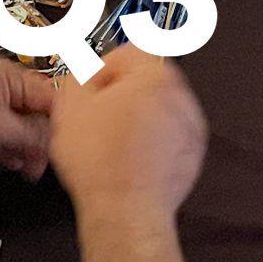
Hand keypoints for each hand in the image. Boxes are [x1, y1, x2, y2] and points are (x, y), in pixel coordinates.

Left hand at [0, 60, 54, 183]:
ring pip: (15, 129)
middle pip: (35, 115)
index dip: (61, 127)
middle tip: (38, 167)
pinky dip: (1, 152)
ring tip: (21, 170)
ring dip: (20, 150)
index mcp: (8, 76)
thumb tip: (54, 146)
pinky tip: (1, 166)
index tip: (64, 153)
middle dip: (39, 142)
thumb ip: (32, 135)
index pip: (52, 99)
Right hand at [49, 47, 206, 228]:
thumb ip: (81, 73)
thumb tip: (87, 70)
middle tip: (96, 112)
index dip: (106, 64)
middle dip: (122, 91)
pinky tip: (126, 158)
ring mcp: (191, 129)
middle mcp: (182, 97)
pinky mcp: (192, 156)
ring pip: (159, 109)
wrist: (125, 211)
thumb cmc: (100, 162)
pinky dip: (150, 142)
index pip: (133, 49)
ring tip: (109, 140)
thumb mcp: (70, 104)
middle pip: (149, 79)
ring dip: (136, 117)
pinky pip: (168, 137)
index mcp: (156, 76)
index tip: (93, 83)